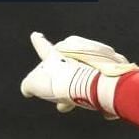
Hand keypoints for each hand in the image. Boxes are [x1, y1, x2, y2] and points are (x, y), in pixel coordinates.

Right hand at [19, 32, 138, 116]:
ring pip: (84, 74)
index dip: (38, 42)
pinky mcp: (112, 65)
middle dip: (63, 84)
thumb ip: (29, 85)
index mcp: (56, 53)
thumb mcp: (35, 84)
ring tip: (80, 102)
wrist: (93, 84)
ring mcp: (95, 56)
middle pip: (66, 67)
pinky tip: (98, 102)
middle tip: (62, 101)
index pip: (43, 47)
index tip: (35, 35)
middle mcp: (76, 50)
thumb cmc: (62, 82)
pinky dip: (98, 89)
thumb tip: (27, 88)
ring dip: (80, 89)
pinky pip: (102, 78)